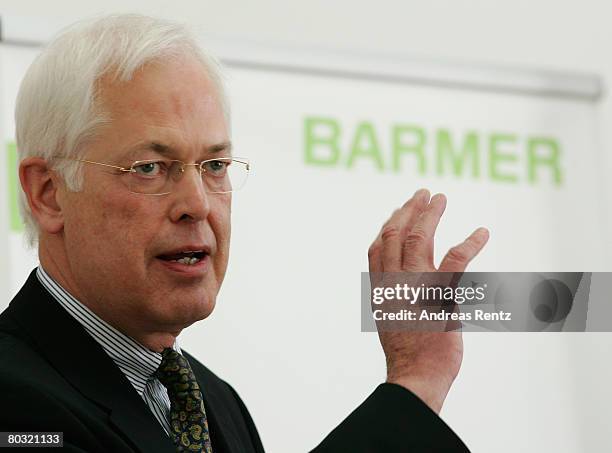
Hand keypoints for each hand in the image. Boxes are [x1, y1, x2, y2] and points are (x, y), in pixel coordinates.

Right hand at [368, 189, 488, 412]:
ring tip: (440, 198)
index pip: (376, 248)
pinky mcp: (441, 296)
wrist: (416, 376)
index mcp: (380, 289)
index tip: (397, 210)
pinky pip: (456, 262)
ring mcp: (415, 288)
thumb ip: (396, 297)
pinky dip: (471, 244)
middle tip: (422, 194)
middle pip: (395, 236)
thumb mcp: (391, 320)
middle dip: (408, 211)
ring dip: (430, 215)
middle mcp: (393, 283)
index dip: (387, 225)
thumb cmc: (407, 354)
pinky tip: (482, 233)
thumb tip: (405, 284)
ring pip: (419, 240)